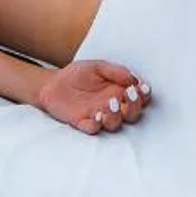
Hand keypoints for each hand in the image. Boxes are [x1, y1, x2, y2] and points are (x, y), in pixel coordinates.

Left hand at [37, 60, 151, 135]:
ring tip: (110, 104)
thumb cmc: (77, 74)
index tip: (141, 88)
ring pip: (115, 124)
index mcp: (118, 92)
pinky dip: (97, 126)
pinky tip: (96, 116)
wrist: (51, 83)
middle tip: (128, 95)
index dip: (144, 96)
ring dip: (116, 116)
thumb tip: (134, 79)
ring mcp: (98, 115)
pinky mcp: (82, 122)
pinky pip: (93, 129)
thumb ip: (115, 71)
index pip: (139, 98)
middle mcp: (112, 106)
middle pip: (132, 114)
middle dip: (134, 106)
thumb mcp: (96, 66)